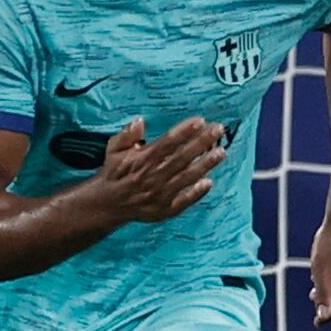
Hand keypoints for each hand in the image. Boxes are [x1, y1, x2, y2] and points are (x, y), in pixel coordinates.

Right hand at [89, 114, 225, 225]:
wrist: (108, 204)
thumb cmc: (114, 172)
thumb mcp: (114, 149)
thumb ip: (126, 135)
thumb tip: (139, 121)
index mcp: (142, 160)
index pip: (167, 142)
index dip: (185, 131)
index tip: (200, 120)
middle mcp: (153, 176)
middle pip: (182, 157)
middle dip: (202, 142)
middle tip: (218, 130)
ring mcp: (160, 194)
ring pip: (187, 177)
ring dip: (205, 165)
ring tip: (221, 152)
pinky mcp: (164, 209)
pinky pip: (184, 201)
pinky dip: (196, 193)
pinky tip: (209, 182)